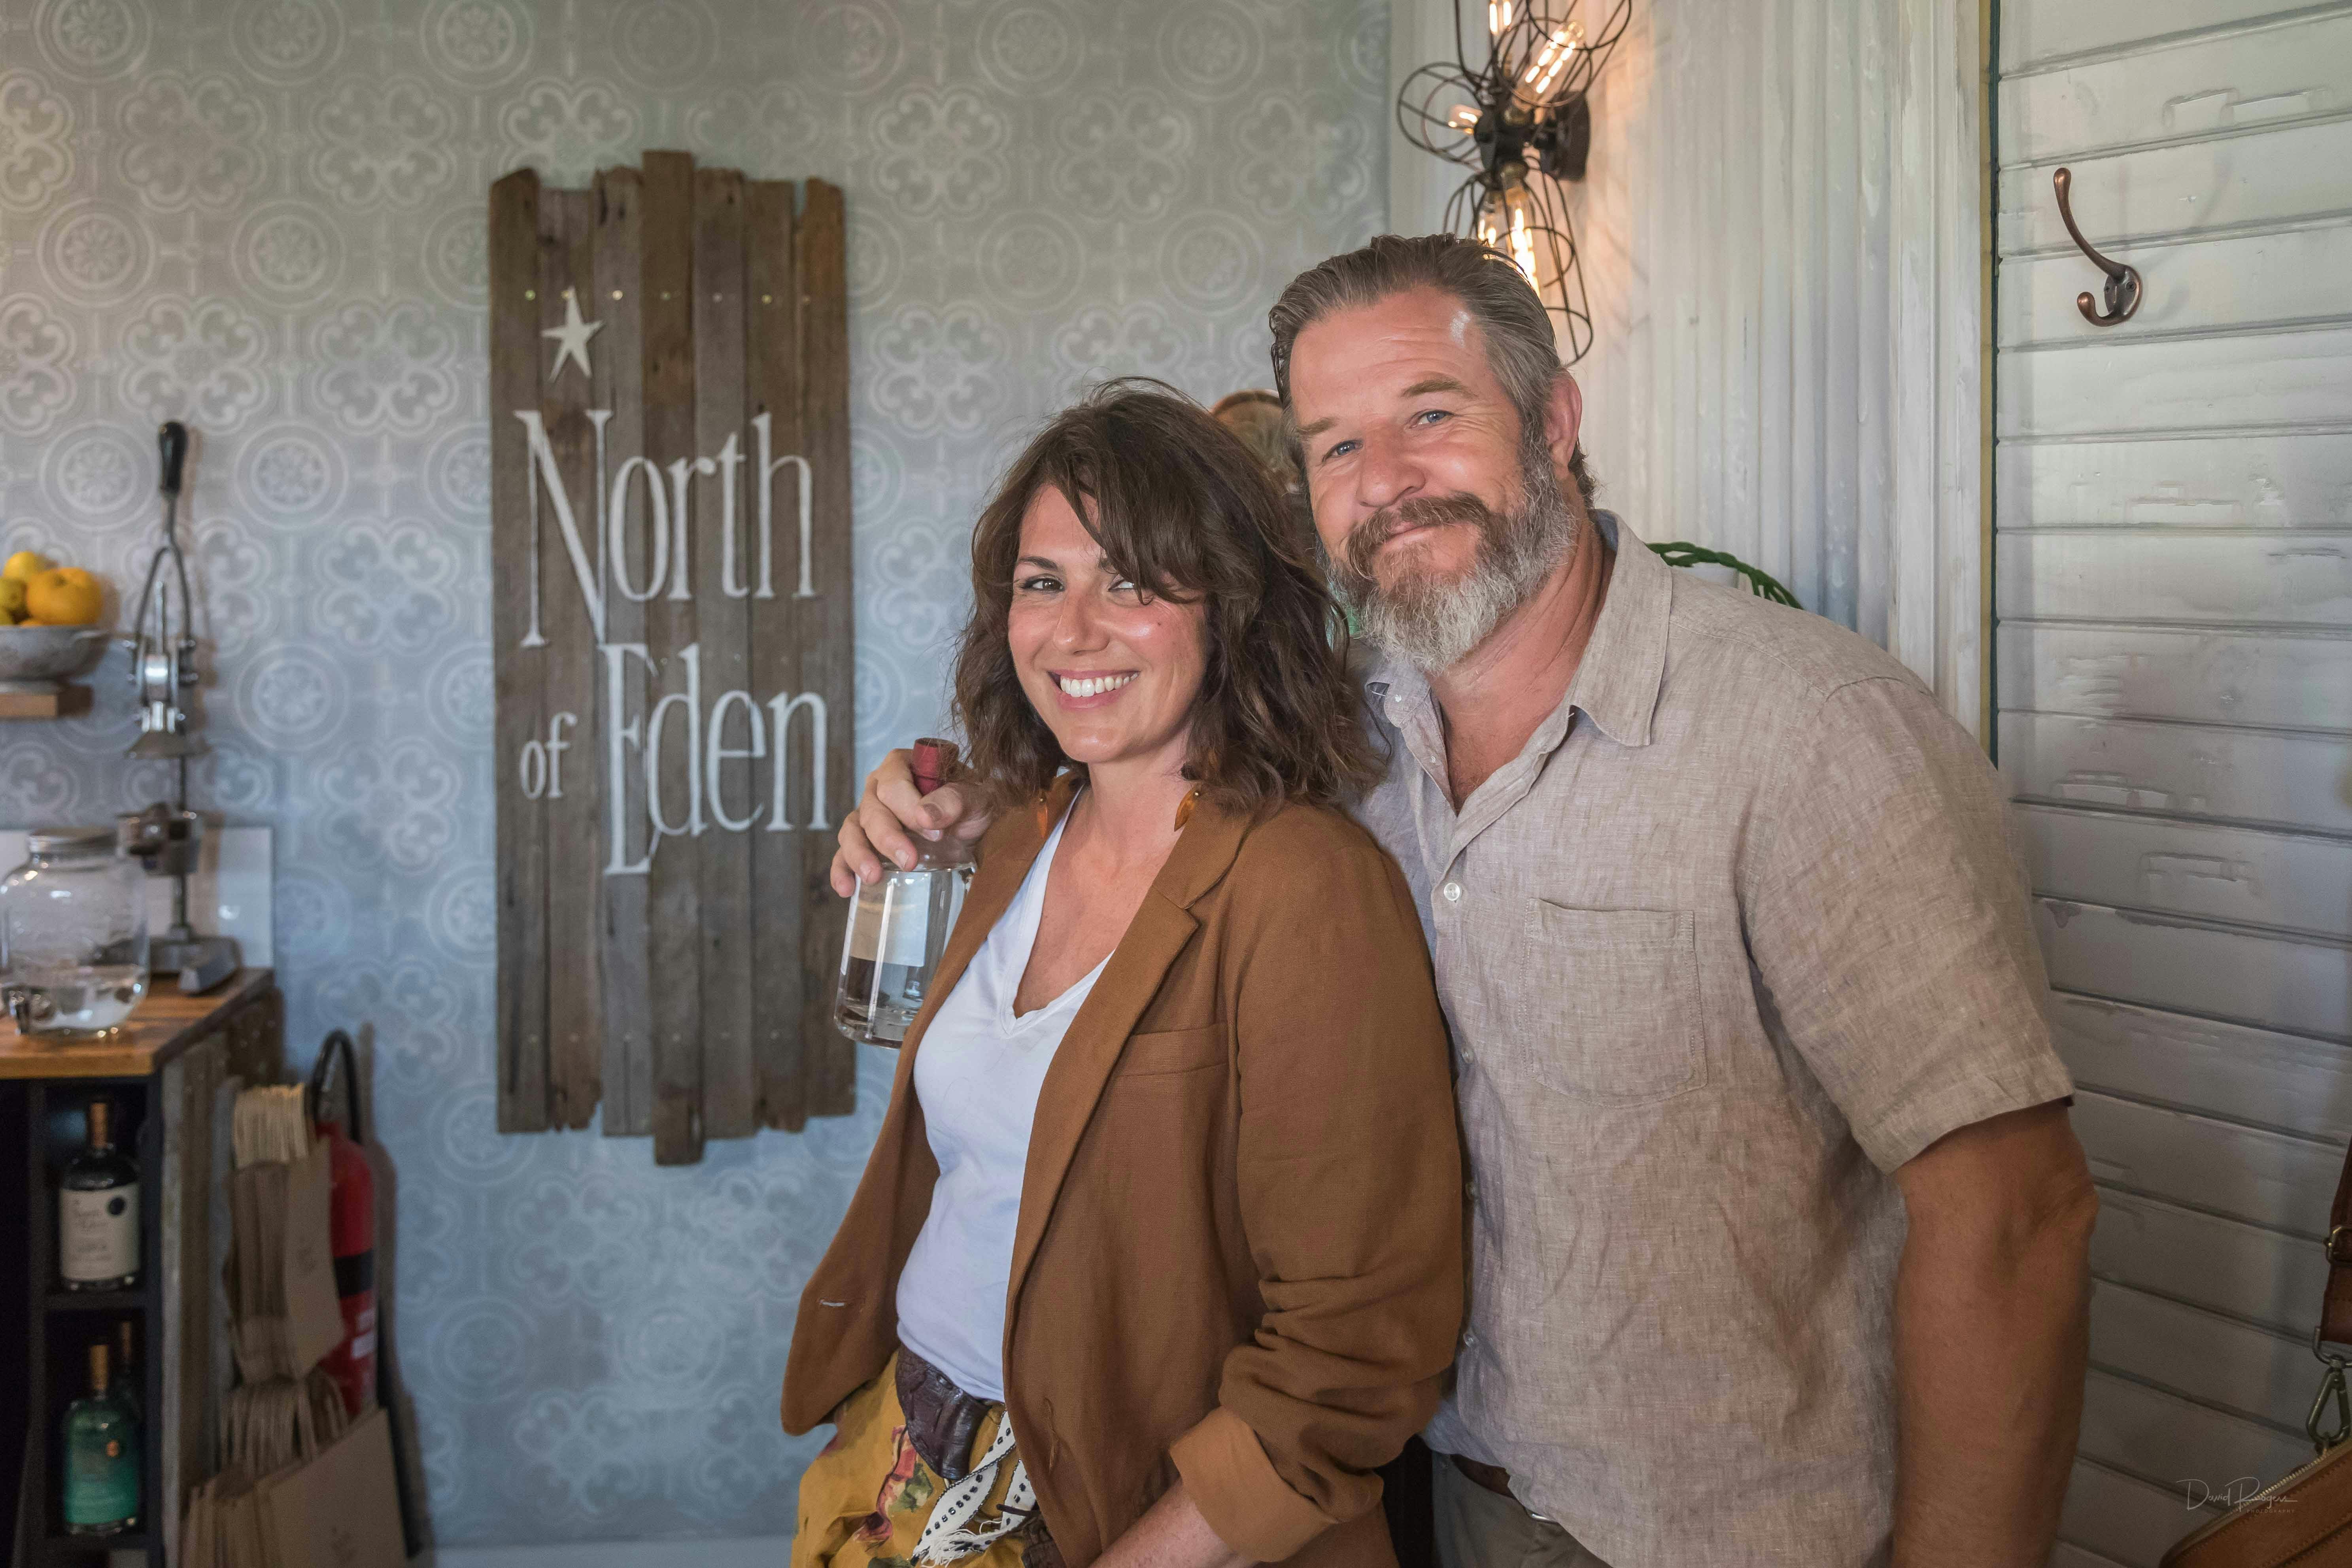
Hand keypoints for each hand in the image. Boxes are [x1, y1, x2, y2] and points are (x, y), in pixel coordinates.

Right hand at [829, 748, 994, 894]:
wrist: (974, 823)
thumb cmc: (973, 802)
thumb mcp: (976, 796)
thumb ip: (955, 799)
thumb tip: (926, 815)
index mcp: (902, 766)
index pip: (893, 785)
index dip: (908, 809)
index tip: (935, 833)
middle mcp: (878, 787)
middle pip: (871, 810)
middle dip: (887, 837)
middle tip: (909, 861)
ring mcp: (869, 815)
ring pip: (853, 830)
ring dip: (858, 854)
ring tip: (872, 876)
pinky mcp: (866, 842)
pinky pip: (845, 853)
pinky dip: (842, 870)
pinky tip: (846, 888)